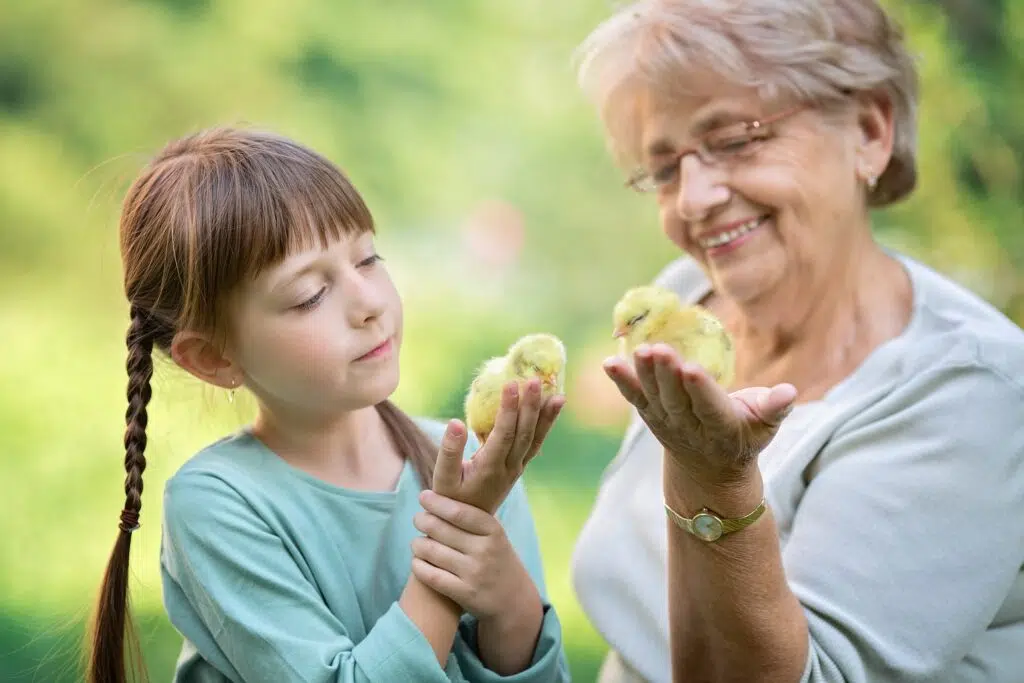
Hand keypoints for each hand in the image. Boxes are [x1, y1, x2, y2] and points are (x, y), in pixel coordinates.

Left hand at [410, 490, 540, 622]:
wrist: (514, 600)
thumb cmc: (498, 561)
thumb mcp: (495, 537)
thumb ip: (473, 520)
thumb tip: (441, 497)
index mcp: (493, 531)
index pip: (460, 512)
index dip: (438, 503)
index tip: (423, 496)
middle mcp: (485, 550)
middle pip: (441, 529)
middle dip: (423, 521)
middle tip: (418, 519)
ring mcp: (474, 573)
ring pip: (432, 551)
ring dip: (418, 544)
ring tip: (417, 542)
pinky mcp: (464, 593)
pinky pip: (431, 576)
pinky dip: (419, 566)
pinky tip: (417, 561)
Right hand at [433, 378, 563, 513]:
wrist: (467, 526)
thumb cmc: (449, 499)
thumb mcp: (442, 478)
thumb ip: (449, 451)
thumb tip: (456, 422)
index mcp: (488, 468)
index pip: (504, 435)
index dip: (509, 410)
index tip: (511, 384)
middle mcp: (508, 468)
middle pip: (524, 434)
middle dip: (530, 406)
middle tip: (535, 379)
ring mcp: (516, 468)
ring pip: (534, 440)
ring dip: (546, 416)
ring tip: (558, 395)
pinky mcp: (518, 466)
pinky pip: (535, 443)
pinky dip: (545, 425)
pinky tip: (553, 408)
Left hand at [604, 343, 795, 482]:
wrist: (709, 470)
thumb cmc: (743, 437)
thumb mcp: (764, 428)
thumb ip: (774, 409)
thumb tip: (788, 392)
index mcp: (722, 429)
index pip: (710, 408)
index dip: (700, 389)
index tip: (691, 368)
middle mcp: (690, 428)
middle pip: (676, 401)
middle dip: (667, 376)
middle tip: (659, 350)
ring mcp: (666, 423)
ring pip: (653, 398)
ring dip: (644, 374)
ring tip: (639, 350)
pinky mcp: (650, 415)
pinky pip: (634, 397)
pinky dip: (621, 381)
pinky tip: (609, 363)